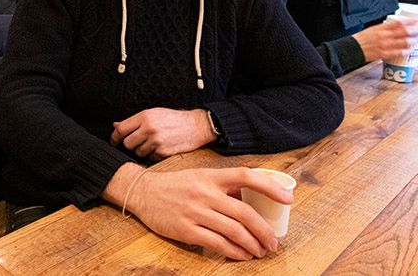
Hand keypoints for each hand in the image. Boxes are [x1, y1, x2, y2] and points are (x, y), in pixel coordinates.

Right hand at [102, 164, 288, 259]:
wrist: (143, 192)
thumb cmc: (175, 185)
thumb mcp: (200, 177)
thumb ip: (224, 185)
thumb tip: (254, 198)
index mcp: (210, 176)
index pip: (245, 176)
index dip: (270, 186)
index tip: (288, 199)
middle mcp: (204, 192)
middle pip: (244, 212)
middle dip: (264, 231)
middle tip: (273, 243)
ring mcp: (195, 211)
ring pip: (234, 231)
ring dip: (253, 245)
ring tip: (260, 251)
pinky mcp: (186, 229)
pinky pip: (218, 244)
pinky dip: (235, 252)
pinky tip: (242, 256)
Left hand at [110, 108, 215, 157]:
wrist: (196, 126)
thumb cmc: (173, 119)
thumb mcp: (153, 114)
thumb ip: (134, 121)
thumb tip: (115, 125)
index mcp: (144, 117)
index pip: (121, 130)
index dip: (114, 137)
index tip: (114, 141)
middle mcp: (148, 129)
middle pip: (127, 144)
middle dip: (130, 145)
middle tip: (137, 142)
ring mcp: (156, 141)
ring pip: (138, 152)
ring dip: (142, 150)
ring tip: (152, 143)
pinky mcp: (163, 152)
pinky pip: (150, 158)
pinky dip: (153, 155)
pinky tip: (161, 147)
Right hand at [353, 18, 417, 62]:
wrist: (352, 49)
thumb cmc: (361, 40)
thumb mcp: (372, 29)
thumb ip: (383, 28)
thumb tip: (393, 26)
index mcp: (381, 29)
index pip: (398, 23)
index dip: (409, 22)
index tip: (415, 21)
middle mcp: (384, 36)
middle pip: (404, 32)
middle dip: (414, 31)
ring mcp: (385, 45)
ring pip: (404, 42)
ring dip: (413, 41)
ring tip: (416, 40)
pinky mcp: (384, 54)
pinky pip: (399, 52)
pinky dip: (406, 50)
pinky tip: (410, 49)